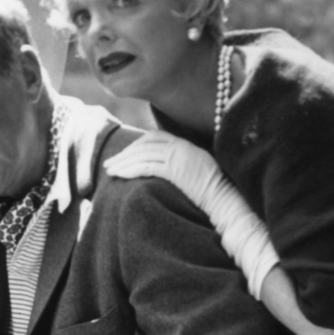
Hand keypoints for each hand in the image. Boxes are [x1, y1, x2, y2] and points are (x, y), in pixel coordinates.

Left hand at [104, 129, 222, 208]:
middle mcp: (180, 146)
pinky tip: (120, 175)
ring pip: (142, 155)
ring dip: (123, 163)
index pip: (153, 137)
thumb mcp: (196, 166)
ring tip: (109, 171)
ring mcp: (177, 156)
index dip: (135, 145)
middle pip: (144, 145)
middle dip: (124, 154)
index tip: (123, 155)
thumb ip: (180, 160)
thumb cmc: (212, 188)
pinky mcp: (175, 170)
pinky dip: (131, 170)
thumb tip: (162, 165)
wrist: (224, 197)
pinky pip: (147, 166)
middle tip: (109, 163)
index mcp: (184, 143)